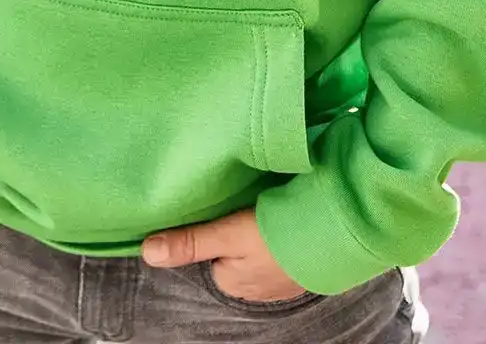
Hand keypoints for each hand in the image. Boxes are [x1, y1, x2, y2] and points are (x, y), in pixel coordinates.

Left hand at [141, 207, 310, 302]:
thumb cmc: (279, 237)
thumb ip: (190, 242)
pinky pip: (283, 245)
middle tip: (248, 200)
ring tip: (269, 203)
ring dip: (263, 227)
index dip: (214, 224)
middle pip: (231, 249)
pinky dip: (285, 231)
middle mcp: (254, 286)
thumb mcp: (227, 235)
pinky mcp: (303, 263)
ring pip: (258, 247)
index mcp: (231, 282)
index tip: (224, 205)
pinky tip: (290, 215)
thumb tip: (147, 252)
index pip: (208, 250)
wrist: (338, 236)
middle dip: (237, 226)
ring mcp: (281, 278)